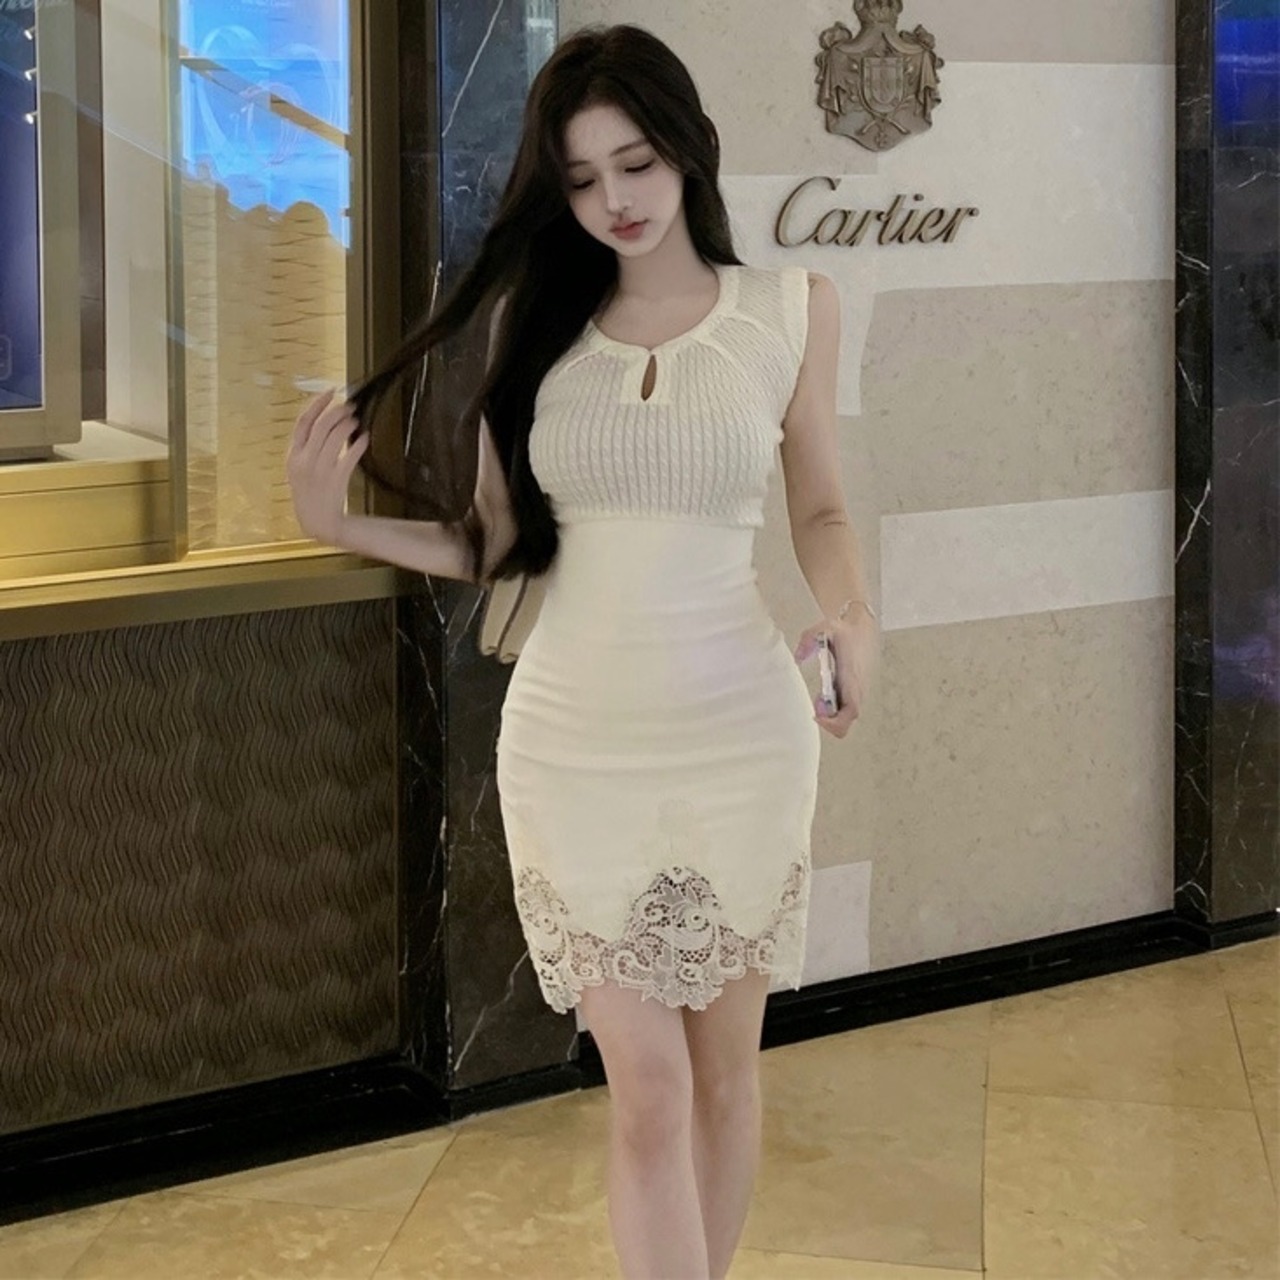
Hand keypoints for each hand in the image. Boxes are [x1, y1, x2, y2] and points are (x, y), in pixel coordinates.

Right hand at [285, 389, 368, 544]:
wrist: (317, 522)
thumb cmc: (310, 494)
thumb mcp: (298, 470)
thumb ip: (306, 448)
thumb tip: (324, 422)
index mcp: (292, 456)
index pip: (303, 422)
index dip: (317, 404)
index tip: (330, 392)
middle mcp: (304, 460)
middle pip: (322, 425)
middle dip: (338, 411)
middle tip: (350, 406)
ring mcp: (320, 470)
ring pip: (336, 437)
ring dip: (348, 425)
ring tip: (356, 421)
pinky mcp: (336, 479)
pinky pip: (349, 455)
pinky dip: (358, 444)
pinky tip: (365, 437)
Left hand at [793, 610, 877, 737]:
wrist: (863, 629)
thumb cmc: (844, 631)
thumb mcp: (825, 628)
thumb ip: (809, 639)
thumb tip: (798, 657)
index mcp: (852, 678)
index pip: (850, 711)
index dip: (835, 721)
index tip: (817, 715)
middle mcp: (857, 689)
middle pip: (848, 722)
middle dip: (829, 721)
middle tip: (815, 705)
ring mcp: (857, 692)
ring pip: (846, 718)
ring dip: (830, 715)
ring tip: (817, 698)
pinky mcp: (855, 691)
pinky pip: (845, 710)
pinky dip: (832, 710)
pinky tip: (823, 695)